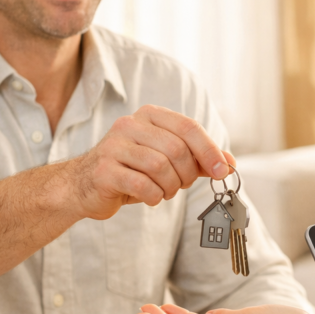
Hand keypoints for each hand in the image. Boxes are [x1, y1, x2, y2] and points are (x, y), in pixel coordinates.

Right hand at [67, 105, 235, 219]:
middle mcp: (130, 124)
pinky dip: (154, 196)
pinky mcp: (104, 170)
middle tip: (181, 185)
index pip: (189, 128)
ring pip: (160, 167)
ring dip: (170, 187)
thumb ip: (198, 160)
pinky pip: (142, 185)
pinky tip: (150, 197)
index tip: (223, 171)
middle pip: (177, 150)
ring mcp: (114, 146)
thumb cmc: (131, 170)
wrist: (85, 185)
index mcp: (150, 116)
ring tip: (163, 191)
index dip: (210, 151)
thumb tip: (229, 163)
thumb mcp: (167, 161)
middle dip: (187, 174)